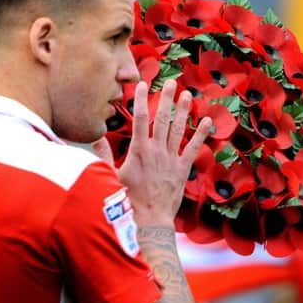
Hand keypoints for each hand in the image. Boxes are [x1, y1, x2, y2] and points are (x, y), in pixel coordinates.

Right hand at [94, 80, 211, 227]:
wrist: (149, 221)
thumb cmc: (128, 201)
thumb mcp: (111, 177)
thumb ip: (104, 155)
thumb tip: (95, 136)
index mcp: (139, 151)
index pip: (140, 119)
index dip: (141, 100)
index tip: (142, 84)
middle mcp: (157, 151)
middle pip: (162, 119)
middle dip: (166, 99)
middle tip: (171, 82)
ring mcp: (171, 159)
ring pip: (178, 130)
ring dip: (183, 111)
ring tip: (187, 95)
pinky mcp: (182, 170)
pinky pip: (193, 149)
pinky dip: (201, 135)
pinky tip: (207, 121)